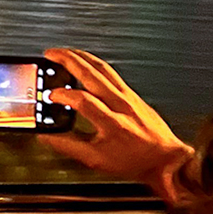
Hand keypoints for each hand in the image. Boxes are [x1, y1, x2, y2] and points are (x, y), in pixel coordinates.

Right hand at [38, 48, 193, 202]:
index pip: (83, 100)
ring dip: (80, 56)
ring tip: (64, 52)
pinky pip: (110, 72)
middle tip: (51, 54)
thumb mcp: (96, 160)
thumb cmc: (136, 161)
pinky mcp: (132, 93)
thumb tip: (46, 137)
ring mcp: (128, 96)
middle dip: (68, 60)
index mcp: (112, 123)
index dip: (63, 95)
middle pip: (92, 73)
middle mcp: (121, 105)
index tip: (50, 96)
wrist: (166, 159)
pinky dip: (93, 63)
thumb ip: (68, 146)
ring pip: (102, 67)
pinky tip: (85, 62)